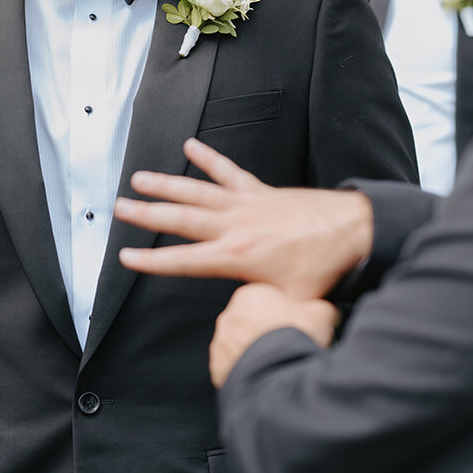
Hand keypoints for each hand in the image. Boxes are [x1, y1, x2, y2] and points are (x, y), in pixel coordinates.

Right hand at [116, 138, 372, 298]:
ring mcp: (246, 205)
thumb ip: (264, 311)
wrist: (353, 231)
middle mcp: (234, 227)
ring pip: (197, 192)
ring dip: (167, 185)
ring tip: (139, 178)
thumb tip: (252, 325)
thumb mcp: (292, 303)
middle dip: (147, 215)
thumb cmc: (324, 269)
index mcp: (237, 257)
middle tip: (119, 208)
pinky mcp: (260, 191)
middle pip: (181, 219)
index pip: (185, 261)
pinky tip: (190, 146)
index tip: (126, 258)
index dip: (153, 261)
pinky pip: (229, 172)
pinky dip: (209, 158)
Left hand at [210, 283, 338, 386]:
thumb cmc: (299, 335)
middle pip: (252, 323)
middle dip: (268, 334)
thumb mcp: (323, 312)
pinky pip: (235, 369)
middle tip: (290, 348)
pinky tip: (267, 379)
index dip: (286, 314)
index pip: (267, 300)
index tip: (299, 327)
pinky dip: (249, 373)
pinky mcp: (219, 369)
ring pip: (241, 346)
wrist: (280, 370)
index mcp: (250, 294)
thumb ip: (321, 307)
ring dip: (256, 354)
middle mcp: (229, 316)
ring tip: (280, 367)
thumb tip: (326, 312)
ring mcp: (221, 343)